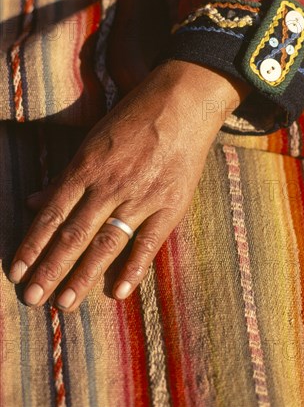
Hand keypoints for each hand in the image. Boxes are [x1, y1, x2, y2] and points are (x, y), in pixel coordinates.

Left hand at [8, 61, 249, 310]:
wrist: (182, 103)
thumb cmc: (134, 118)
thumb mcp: (92, 139)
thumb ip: (65, 175)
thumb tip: (34, 200)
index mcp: (87, 167)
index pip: (53, 213)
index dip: (33, 244)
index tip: (16, 271)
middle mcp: (109, 185)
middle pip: (74, 233)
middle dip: (50, 268)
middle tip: (32, 298)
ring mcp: (140, 196)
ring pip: (106, 242)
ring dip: (83, 275)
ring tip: (65, 303)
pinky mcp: (170, 204)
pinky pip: (149, 241)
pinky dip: (134, 268)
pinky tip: (118, 292)